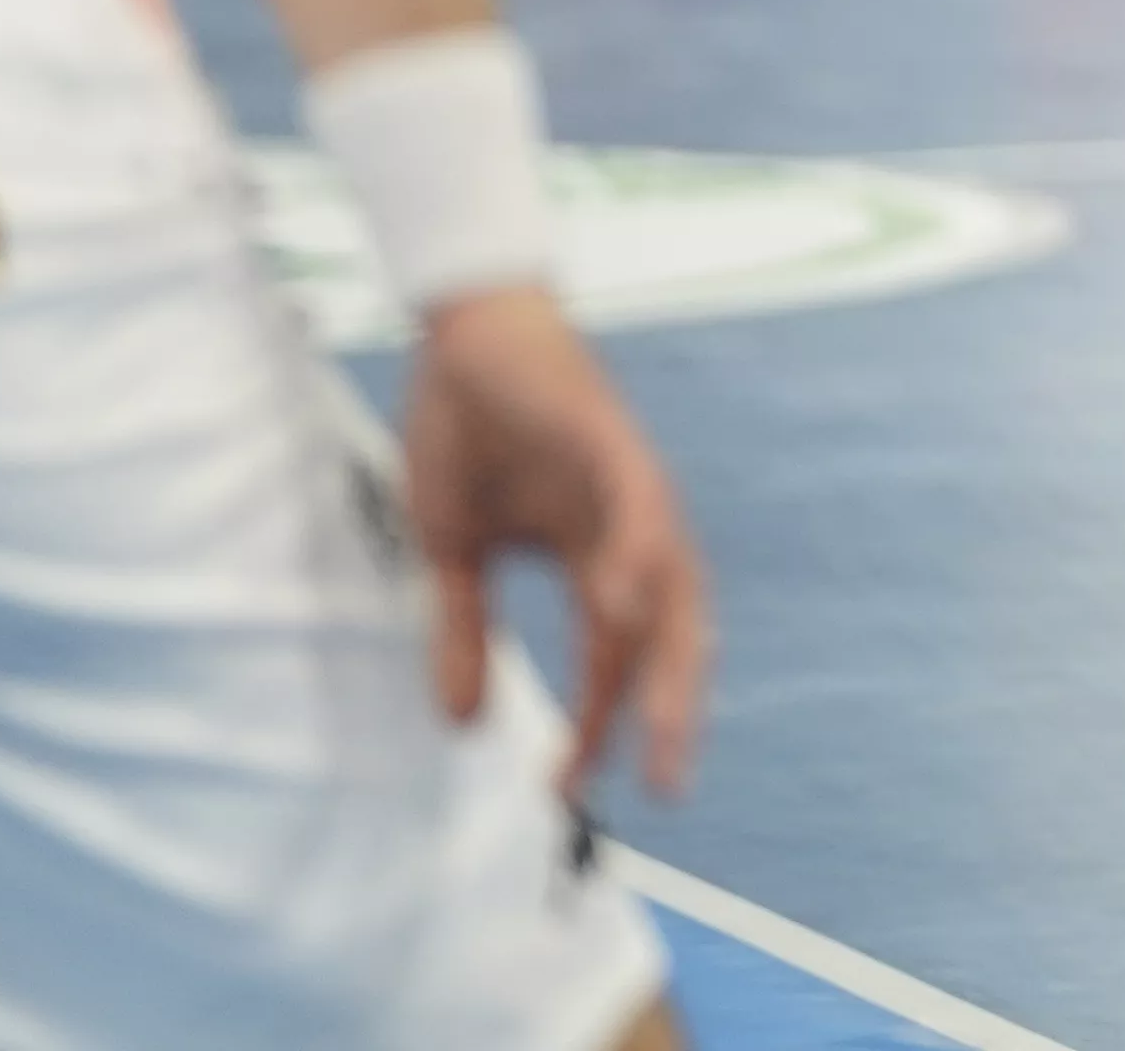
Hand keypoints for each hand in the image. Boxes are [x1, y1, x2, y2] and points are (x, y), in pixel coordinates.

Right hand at [399, 285, 710, 801]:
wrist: (463, 337)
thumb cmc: (468, 431)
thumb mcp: (453, 550)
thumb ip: (463, 631)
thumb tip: (461, 725)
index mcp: (594, 554)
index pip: (610, 655)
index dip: (599, 721)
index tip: (570, 787)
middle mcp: (627, 527)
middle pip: (669, 630)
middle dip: (671, 707)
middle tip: (668, 783)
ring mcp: (628, 485)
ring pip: (670, 579)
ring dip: (671, 651)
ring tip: (666, 722)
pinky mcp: (612, 441)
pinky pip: (641, 506)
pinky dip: (640, 556)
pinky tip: (628, 607)